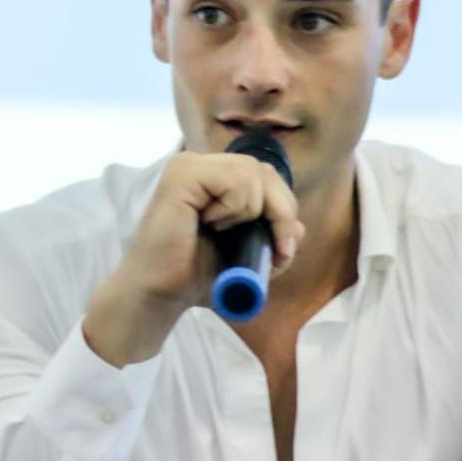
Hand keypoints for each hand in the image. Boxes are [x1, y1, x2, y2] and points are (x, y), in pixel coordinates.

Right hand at [83, 150, 303, 365]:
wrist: (160, 295)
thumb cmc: (194, 276)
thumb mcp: (246, 259)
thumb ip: (272, 242)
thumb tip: (301, 228)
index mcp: (213, 178)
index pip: (266, 176)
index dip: (284, 210)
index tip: (284, 250)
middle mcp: (199, 165)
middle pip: (265, 171)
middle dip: (282, 212)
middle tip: (277, 249)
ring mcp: (189, 166)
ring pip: (253, 173)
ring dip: (254, 211)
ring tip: (224, 233)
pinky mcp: (182, 175)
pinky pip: (235, 181)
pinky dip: (236, 208)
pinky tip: (210, 224)